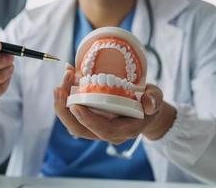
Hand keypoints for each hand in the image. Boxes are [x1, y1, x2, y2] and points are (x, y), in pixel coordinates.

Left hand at [54, 65, 176, 143]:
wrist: (146, 111)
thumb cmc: (150, 103)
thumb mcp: (157, 99)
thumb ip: (155, 100)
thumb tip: (149, 103)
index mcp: (124, 130)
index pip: (104, 130)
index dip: (88, 120)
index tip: (75, 104)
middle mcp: (108, 133)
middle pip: (80, 130)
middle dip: (65, 111)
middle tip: (59, 89)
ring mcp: (97, 129)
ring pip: (73, 124)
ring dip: (62, 105)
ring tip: (60, 84)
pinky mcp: (91, 121)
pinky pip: (74, 115)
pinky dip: (66, 100)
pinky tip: (66, 82)